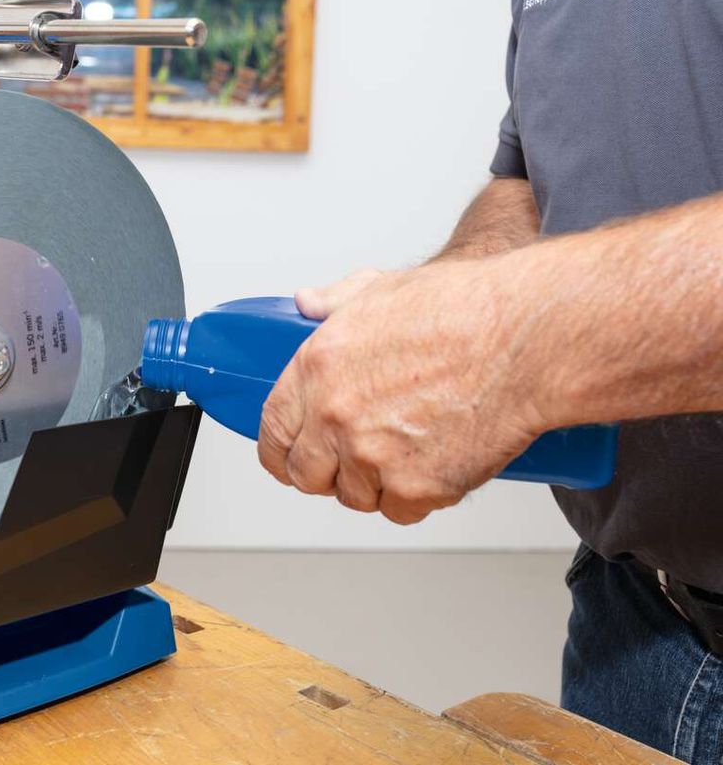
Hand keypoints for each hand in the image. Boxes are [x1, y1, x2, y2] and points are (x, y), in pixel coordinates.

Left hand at [257, 260, 547, 523]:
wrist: (526, 339)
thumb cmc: (465, 309)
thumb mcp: (383, 289)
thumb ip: (335, 301)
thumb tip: (306, 303)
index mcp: (317, 368)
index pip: (273, 429)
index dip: (278, 450)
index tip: (287, 457)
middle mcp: (335, 416)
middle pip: (306, 474)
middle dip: (323, 473)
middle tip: (349, 462)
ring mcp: (373, 457)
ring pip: (355, 496)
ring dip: (373, 485)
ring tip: (405, 454)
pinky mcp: (417, 488)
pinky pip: (400, 510)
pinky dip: (414, 499)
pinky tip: (432, 468)